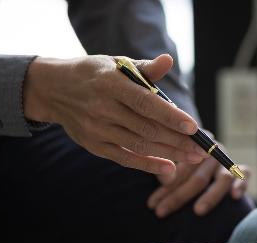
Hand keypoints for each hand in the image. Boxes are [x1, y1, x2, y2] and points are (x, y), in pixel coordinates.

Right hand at [23, 54, 207, 175]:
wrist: (53, 89)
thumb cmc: (95, 74)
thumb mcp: (116, 64)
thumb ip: (144, 69)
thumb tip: (168, 61)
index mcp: (110, 83)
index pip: (145, 102)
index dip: (170, 116)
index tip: (193, 127)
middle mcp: (102, 107)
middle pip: (146, 128)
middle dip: (178, 141)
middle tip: (203, 149)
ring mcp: (97, 129)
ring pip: (139, 145)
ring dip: (170, 154)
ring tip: (194, 158)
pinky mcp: (95, 145)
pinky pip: (125, 158)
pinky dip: (148, 165)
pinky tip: (170, 168)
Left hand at [147, 157, 249, 216]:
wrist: (200, 159)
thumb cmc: (178, 167)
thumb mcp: (168, 166)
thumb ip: (165, 172)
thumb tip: (164, 180)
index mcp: (191, 144)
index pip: (179, 166)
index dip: (165, 186)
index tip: (152, 204)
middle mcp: (211, 150)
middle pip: (198, 176)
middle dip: (178, 196)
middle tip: (162, 212)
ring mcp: (227, 160)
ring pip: (222, 179)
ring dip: (209, 197)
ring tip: (197, 211)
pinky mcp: (242, 169)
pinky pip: (245, 175)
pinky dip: (241, 184)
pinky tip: (234, 196)